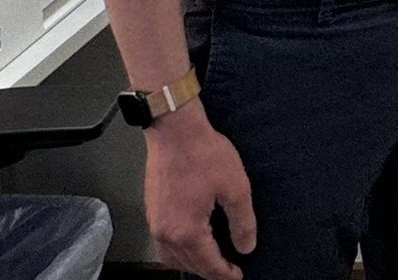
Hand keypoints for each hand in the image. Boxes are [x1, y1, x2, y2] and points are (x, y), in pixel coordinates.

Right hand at [143, 102, 256, 279]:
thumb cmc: (204, 154)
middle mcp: (166, 232)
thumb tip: (246, 246)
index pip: (208, 265)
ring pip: (171, 258)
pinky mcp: (151, 211)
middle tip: (227, 271)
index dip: (225, 274)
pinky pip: (163, 244)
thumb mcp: (236, 188)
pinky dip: (178, 251)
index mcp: (187, 231)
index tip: (237, 276)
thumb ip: (243, 222)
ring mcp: (155, 222)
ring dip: (191, 264)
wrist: (174, 131)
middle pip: (188, 265)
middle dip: (209, 272)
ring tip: (211, 260)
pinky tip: (191, 242)